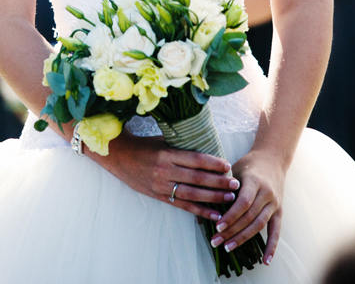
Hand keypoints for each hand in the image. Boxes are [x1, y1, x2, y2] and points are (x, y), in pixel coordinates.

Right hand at [99, 131, 239, 221]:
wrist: (119, 157)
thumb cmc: (144, 145)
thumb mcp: (162, 140)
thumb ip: (181, 146)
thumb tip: (206, 147)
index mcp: (166, 154)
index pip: (194, 159)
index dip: (213, 163)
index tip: (227, 165)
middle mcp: (164, 171)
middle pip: (196, 179)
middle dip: (218, 182)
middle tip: (235, 183)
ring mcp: (161, 186)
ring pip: (192, 195)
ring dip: (212, 198)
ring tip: (229, 198)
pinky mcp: (159, 196)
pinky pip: (182, 206)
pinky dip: (199, 211)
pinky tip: (214, 215)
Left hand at [209, 148, 284, 266]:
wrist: (273, 158)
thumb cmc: (249, 164)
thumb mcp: (236, 168)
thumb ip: (225, 185)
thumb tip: (205, 202)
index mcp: (254, 181)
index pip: (243, 203)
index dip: (230, 216)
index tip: (217, 226)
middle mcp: (267, 193)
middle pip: (249, 217)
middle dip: (232, 231)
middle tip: (216, 241)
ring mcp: (274, 203)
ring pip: (259, 225)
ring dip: (243, 238)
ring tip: (228, 247)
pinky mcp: (279, 211)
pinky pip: (276, 231)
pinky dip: (271, 247)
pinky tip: (265, 261)